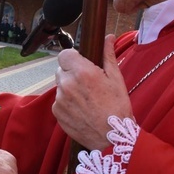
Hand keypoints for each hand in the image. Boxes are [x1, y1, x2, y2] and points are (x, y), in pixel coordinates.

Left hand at [52, 35, 132, 149]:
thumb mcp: (116, 78)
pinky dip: (67, 103)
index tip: (81, 64)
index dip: (73, 58)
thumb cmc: (117, 107)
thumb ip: (108, 55)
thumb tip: (108, 37)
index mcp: (82, 72)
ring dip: (69, 88)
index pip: (65, 54)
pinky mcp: (56, 112)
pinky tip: (81, 109)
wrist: (111, 136)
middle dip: (72, 73)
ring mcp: (60, 99)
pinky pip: (59, 101)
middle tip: (88, 84)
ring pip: (60, 86)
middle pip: (62, 70)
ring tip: (87, 99)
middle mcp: (67, 84)